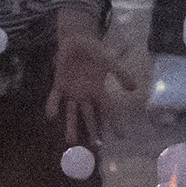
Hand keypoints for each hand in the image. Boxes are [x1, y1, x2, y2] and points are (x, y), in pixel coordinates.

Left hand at [47, 23, 112, 145]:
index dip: (113, 124)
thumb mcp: (110, 61)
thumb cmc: (95, 51)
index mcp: (98, 91)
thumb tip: (134, 88)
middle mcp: (85, 96)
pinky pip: (55, 98)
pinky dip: (52, 106)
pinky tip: (51, 116)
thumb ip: (121, 74)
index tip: (119, 138)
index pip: (106, 111)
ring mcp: (71, 92)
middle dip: (91, 130)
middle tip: (93, 146)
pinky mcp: (59, 85)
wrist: (77, 39)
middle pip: (89, 117)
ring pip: (71, 113)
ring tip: (71, 141)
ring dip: (70, 125)